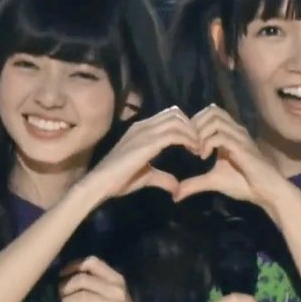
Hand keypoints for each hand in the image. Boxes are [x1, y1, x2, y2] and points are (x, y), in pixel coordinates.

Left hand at [60, 256, 151, 301]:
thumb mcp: (115, 296)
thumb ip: (99, 285)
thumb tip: (70, 278)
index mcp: (117, 279)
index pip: (92, 262)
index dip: (74, 266)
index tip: (62, 275)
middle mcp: (117, 289)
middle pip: (83, 279)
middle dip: (66, 287)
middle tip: (61, 295)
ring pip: (82, 297)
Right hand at [84, 106, 199, 199]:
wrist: (100, 183)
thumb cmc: (118, 180)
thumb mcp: (146, 177)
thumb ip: (162, 178)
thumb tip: (177, 188)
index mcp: (141, 130)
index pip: (168, 116)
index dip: (185, 126)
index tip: (194, 143)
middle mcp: (143, 126)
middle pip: (175, 113)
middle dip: (191, 126)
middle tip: (200, 143)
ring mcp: (145, 132)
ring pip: (177, 120)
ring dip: (192, 132)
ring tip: (199, 147)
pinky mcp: (148, 142)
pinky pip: (174, 133)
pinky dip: (188, 139)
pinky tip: (193, 150)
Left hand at [174, 105, 291, 214]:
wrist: (266, 192)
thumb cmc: (244, 184)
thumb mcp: (213, 181)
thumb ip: (195, 183)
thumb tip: (176, 194)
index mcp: (229, 134)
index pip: (210, 113)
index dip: (194, 123)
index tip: (187, 143)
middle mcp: (235, 130)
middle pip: (211, 111)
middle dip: (195, 125)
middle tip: (189, 144)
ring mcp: (240, 137)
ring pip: (215, 120)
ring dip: (200, 133)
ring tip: (195, 150)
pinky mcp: (242, 147)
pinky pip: (220, 136)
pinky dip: (207, 143)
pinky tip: (203, 156)